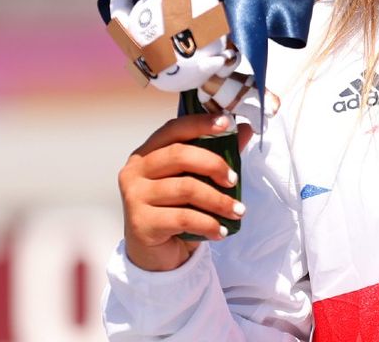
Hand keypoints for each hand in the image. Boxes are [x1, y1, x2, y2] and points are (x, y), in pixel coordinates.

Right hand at [117, 113, 250, 271]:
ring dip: (218, 201)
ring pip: (185, 188)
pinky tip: (220, 231)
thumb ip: (218, 154)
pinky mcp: (140, 222)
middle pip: (179, 155)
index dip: (199, 123)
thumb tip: (244, 129)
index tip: (227, 123)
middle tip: (235, 181)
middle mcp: (135, 171)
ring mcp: (134, 196)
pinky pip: (183, 218)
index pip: (173, 129)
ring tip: (237, 212)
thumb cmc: (176, 210)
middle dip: (214, 165)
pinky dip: (208, 224)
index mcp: (147, 153)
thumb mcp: (196, 180)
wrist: (156, 254)